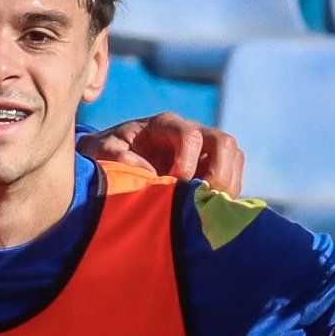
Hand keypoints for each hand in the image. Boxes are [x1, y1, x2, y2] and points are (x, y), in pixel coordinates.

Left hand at [87, 112, 245, 198]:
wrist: (112, 159)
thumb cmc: (106, 153)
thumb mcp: (100, 150)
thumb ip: (114, 155)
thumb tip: (143, 169)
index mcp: (165, 125)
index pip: (190, 135)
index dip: (187, 162)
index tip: (175, 185)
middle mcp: (191, 132)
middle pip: (224, 142)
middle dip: (217, 174)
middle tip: (200, 199)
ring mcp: (205, 149)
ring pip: (234, 157)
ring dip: (226, 185)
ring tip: (205, 208)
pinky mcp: (212, 167)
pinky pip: (233, 176)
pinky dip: (226, 194)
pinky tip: (207, 210)